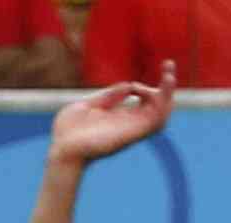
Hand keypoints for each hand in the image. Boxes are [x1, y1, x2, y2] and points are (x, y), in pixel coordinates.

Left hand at [49, 62, 174, 164]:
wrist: (61, 150)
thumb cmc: (68, 132)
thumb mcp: (88, 106)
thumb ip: (108, 96)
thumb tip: (129, 86)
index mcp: (119, 118)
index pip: (145, 105)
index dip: (147, 90)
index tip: (134, 85)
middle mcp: (129, 124)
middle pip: (158, 108)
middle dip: (167, 87)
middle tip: (168, 65)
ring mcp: (131, 129)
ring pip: (162, 114)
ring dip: (169, 93)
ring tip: (168, 75)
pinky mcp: (131, 134)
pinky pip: (155, 121)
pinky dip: (161, 104)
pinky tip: (154, 89)